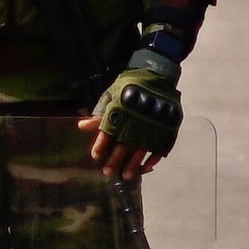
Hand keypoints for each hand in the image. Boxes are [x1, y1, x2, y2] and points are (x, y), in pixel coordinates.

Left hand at [86, 56, 181, 178]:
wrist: (157, 73)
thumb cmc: (131, 84)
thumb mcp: (112, 95)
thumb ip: (100, 113)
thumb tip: (81, 127)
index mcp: (122, 111)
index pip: (109, 132)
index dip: (101, 145)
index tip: (95, 156)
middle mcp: (137, 120)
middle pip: (124, 145)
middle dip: (115, 160)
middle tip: (108, 172)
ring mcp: (153, 125)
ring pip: (142, 149)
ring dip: (133, 164)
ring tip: (126, 175)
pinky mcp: (167, 127)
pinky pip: (161, 146)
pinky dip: (154, 157)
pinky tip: (147, 167)